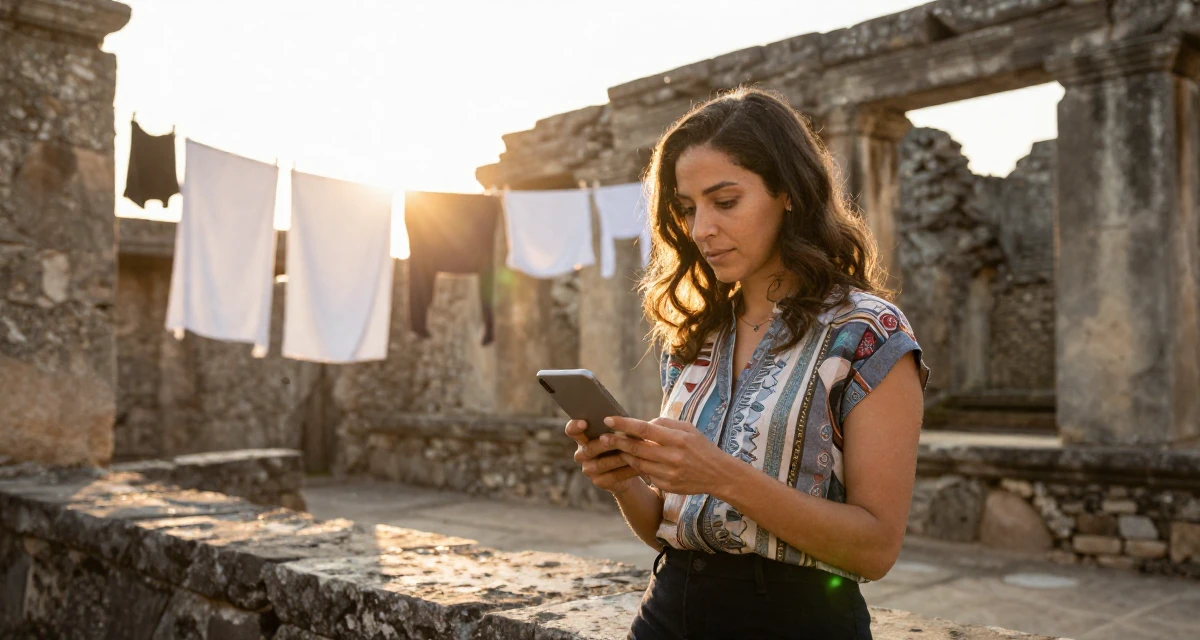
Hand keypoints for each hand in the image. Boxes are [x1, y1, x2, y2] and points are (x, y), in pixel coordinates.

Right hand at [565, 420, 643, 494]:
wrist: (629, 467)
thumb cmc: (623, 442)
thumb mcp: (620, 432)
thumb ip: (616, 426)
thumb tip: (621, 419)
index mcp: (583, 437)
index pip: (571, 430)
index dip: (575, 426)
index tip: (584, 422)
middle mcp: (582, 454)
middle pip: (589, 448)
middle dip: (605, 444)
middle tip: (617, 439)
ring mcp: (588, 469)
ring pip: (602, 463)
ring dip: (619, 457)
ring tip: (634, 452)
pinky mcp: (599, 482)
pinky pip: (613, 476)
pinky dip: (627, 470)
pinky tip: (639, 466)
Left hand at [601, 416, 735, 496]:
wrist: (718, 474)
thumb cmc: (701, 446)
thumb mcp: (688, 429)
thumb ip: (665, 424)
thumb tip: (643, 424)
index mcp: (677, 439)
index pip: (644, 430)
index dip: (624, 424)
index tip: (609, 419)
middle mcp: (672, 457)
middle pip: (636, 448)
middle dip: (616, 441)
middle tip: (602, 436)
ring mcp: (668, 473)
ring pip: (638, 463)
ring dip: (624, 454)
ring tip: (614, 447)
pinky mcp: (666, 485)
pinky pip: (646, 474)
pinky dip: (638, 466)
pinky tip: (632, 460)